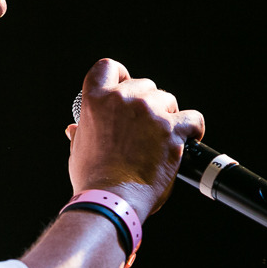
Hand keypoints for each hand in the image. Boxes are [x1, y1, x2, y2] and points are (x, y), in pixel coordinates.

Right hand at [65, 59, 204, 219]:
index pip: (108, 67)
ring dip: (167, 116)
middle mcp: (123, 99)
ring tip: (162, 139)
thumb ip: (81, 133)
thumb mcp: (78, 151)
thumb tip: (74, 129)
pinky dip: (192, 128)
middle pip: (144, 85)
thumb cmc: (92, 179)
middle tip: (145, 127)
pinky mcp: (171, 130)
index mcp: (96, 100)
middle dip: (147, 103)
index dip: (120, 75)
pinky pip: (192, 119)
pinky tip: (188, 138)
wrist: (112, 200)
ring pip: (168, 100)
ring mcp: (149, 113)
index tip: (125, 87)